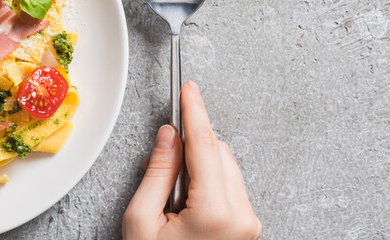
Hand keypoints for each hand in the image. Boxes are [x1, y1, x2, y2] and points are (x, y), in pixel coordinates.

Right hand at [123, 81, 260, 239]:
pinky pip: (230, 187)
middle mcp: (242, 216)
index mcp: (215, 212)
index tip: (190, 89)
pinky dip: (208, 182)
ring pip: (226, 167)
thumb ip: (157, 173)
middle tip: (160, 165)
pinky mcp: (247, 228)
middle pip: (218, 152)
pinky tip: (186, 203)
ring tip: (171, 200)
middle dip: (190, 147)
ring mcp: (248, 224)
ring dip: (199, 166)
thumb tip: (168, 137)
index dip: (195, 112)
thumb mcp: (141, 221)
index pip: (205, 145)